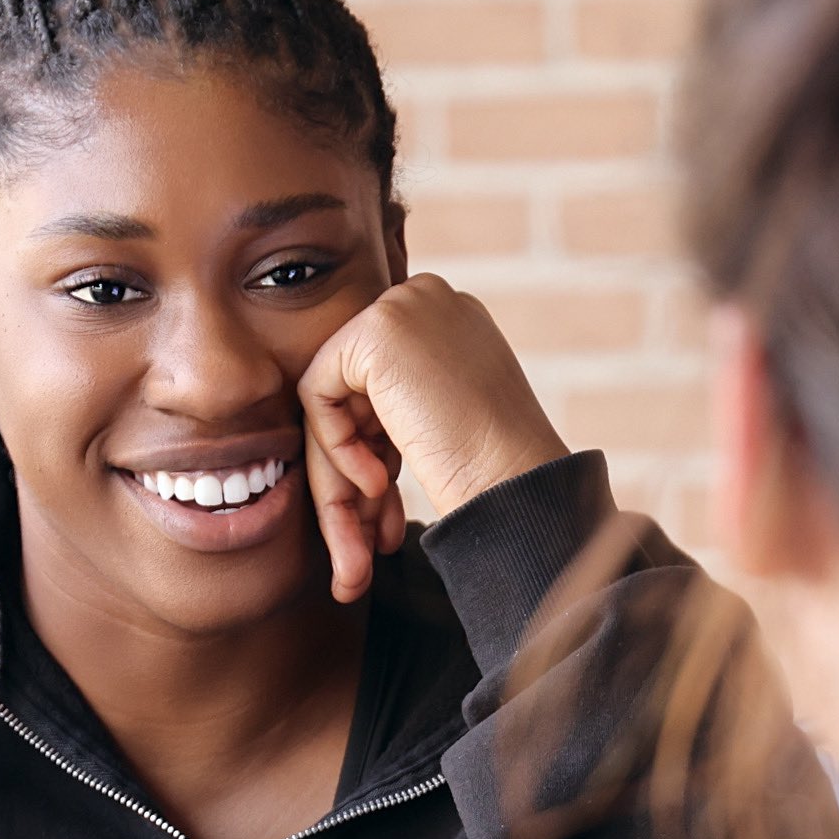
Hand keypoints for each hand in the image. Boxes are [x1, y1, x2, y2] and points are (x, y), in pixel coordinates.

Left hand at [296, 274, 569, 603]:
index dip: (378, 448)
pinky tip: (377, 484)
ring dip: (339, 473)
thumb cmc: (495, 472)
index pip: (379, 382)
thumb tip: (348, 418)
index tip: (390, 499)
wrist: (519, 482)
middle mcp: (426, 300)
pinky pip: (318, 395)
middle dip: (352, 467)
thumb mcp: (444, 419)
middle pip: (352, 389)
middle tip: (364, 538)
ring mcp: (403, 308)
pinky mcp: (376, 331)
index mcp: (448, 320)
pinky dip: (337, 449)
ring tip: (365, 535)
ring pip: (331, 399)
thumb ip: (401, 402)